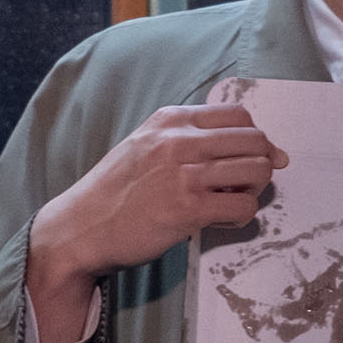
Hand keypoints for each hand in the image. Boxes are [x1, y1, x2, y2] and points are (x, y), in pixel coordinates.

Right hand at [25, 105, 288, 342]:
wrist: (80, 227)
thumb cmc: (114, 191)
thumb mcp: (145, 145)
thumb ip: (187, 138)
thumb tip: (250, 147)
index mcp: (171, 120)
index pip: (239, 115)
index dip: (254, 138)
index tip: (250, 157)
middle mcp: (180, 140)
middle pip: (256, 140)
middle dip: (262, 163)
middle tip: (245, 184)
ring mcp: (185, 174)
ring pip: (258, 170)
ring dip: (255, 190)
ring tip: (232, 201)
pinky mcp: (188, 209)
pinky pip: (244, 207)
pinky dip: (242, 216)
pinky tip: (221, 221)